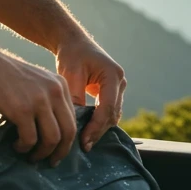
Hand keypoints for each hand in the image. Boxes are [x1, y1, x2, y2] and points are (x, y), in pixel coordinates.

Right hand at [0, 45, 76, 165]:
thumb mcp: (34, 82)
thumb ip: (45, 100)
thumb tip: (49, 127)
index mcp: (60, 85)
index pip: (72, 119)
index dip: (67, 139)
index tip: (59, 150)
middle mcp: (54, 92)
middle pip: (68, 132)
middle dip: (60, 151)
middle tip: (51, 161)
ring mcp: (39, 101)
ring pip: (52, 138)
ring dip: (42, 152)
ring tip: (31, 156)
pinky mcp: (21, 109)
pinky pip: (30, 138)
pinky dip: (25, 147)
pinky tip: (17, 146)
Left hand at [54, 35, 125, 151]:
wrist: (74, 43)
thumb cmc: (71, 55)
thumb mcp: (70, 75)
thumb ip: (75, 97)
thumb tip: (76, 122)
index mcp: (113, 75)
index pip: (107, 107)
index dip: (96, 126)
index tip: (83, 140)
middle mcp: (120, 82)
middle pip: (113, 114)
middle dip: (99, 131)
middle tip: (84, 146)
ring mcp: (119, 88)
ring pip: (113, 115)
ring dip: (100, 129)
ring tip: (86, 142)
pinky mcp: (114, 92)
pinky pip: (110, 111)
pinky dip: (100, 122)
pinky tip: (88, 131)